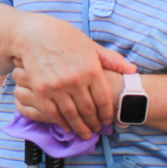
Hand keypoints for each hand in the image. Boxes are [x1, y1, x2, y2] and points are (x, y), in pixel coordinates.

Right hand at [7, 16, 135, 139]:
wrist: (33, 33)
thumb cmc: (64, 37)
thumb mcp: (90, 46)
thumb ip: (112, 60)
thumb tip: (132, 70)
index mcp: (91, 69)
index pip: (103, 100)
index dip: (107, 114)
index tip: (107, 121)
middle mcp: (76, 79)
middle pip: (89, 110)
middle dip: (94, 123)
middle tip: (96, 130)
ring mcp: (57, 86)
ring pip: (72, 115)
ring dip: (80, 128)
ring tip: (85, 134)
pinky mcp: (41, 90)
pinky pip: (53, 113)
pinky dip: (62, 123)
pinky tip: (67, 127)